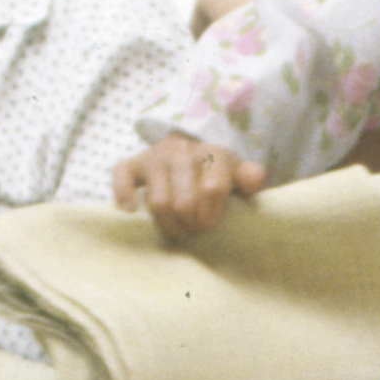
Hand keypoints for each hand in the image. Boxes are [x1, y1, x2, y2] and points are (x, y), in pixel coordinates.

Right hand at [110, 132, 264, 238]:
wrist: (188, 147)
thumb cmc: (214, 169)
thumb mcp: (236, 171)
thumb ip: (249, 176)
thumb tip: (257, 178)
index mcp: (209, 153)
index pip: (213, 188)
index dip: (211, 215)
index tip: (210, 226)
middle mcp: (180, 151)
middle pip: (185, 202)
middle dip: (191, 224)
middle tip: (194, 231)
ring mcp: (155, 157)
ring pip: (158, 202)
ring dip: (168, 225)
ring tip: (177, 231)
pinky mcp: (133, 164)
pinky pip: (122, 177)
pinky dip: (124, 195)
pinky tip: (132, 211)